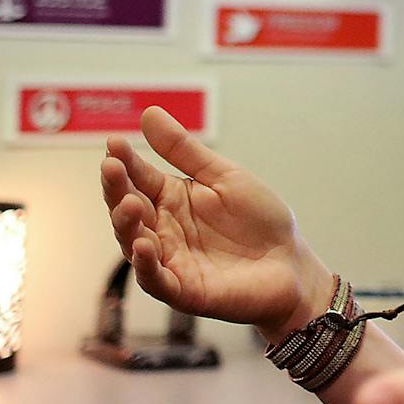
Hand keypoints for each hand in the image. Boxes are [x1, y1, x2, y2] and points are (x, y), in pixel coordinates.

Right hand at [100, 106, 331, 337]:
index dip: (125, 161)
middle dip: (116, 189)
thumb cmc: (260, 221)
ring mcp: (170, 260)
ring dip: (126, 224)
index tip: (115, 142)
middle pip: (128, 208)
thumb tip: (149, 113)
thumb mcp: (224, 177)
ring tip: (130, 203)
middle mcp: (163, 229)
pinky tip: (144, 245)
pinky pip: (155, 279)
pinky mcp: (182, 290)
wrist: (292, 262)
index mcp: (172, 199)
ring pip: (134, 243)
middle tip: (111, 167)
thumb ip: (184, 151)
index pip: (139, 178)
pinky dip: (146, 264)